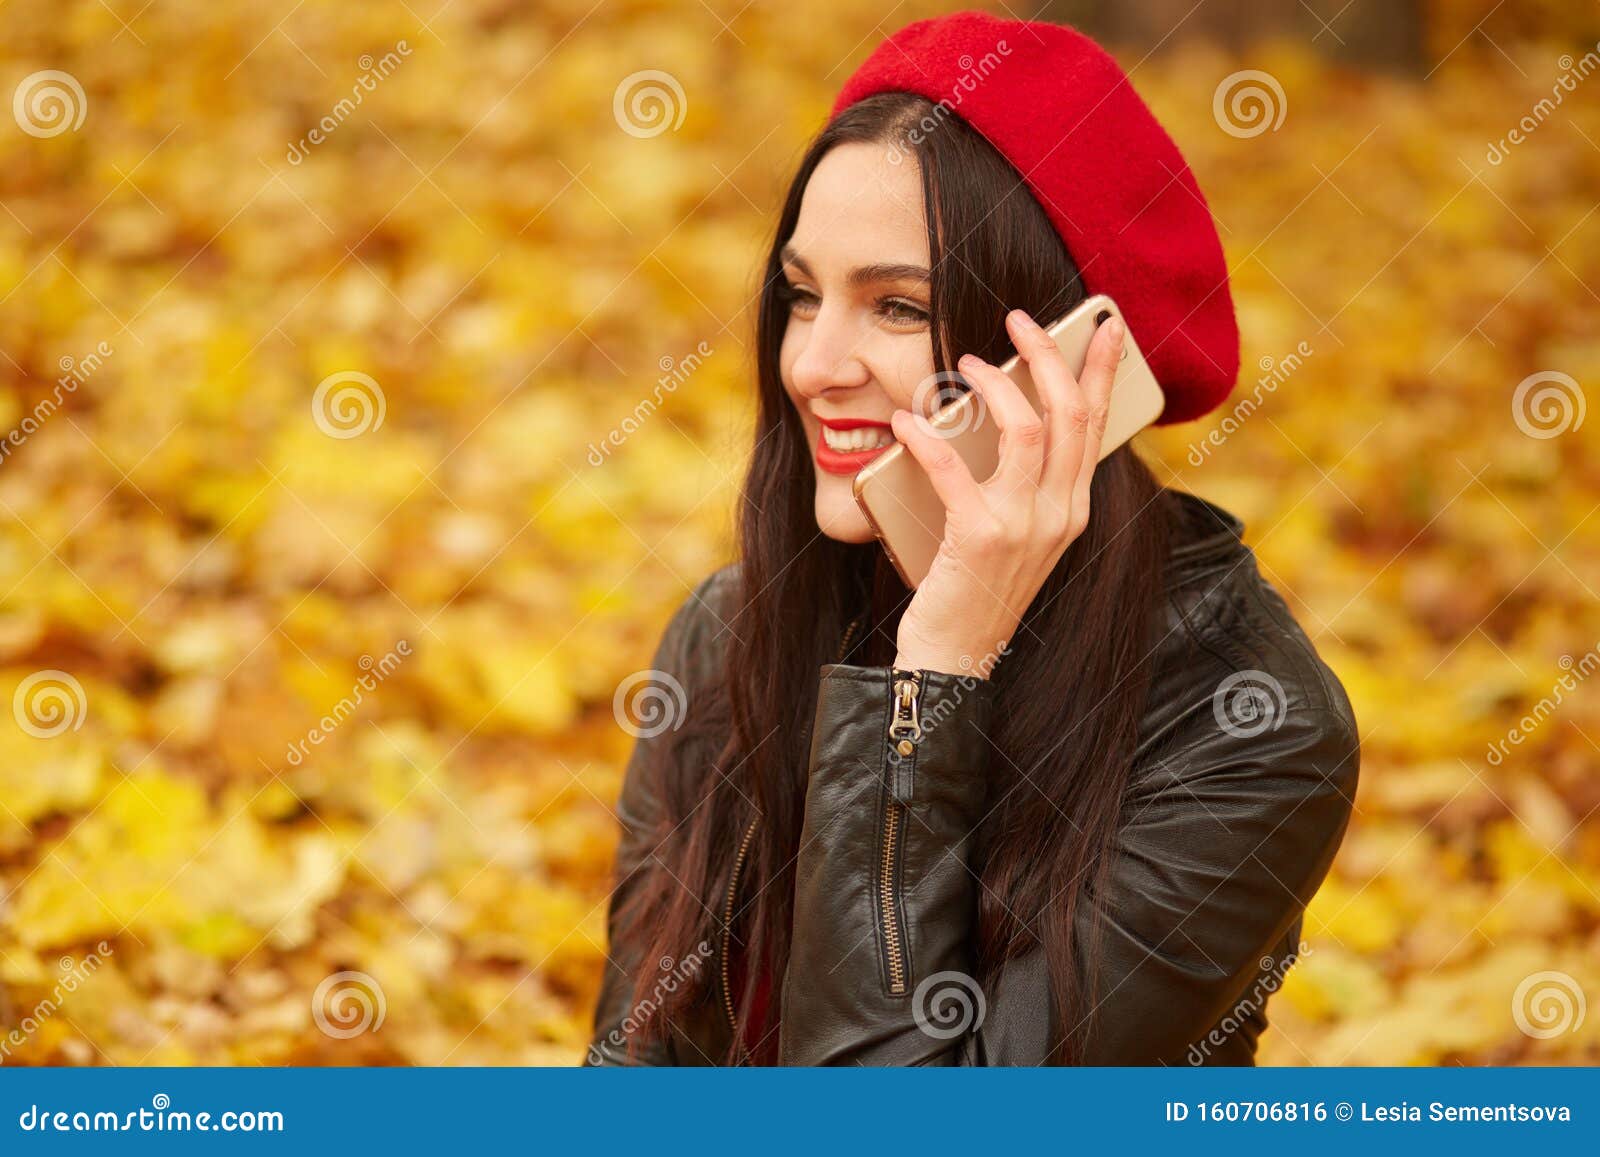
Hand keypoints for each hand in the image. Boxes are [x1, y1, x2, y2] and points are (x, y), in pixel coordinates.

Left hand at [887, 307, 1123, 677]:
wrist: (954, 659)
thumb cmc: (975, 590)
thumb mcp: (1015, 534)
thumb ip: (1022, 485)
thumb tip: (1004, 419)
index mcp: (1072, 510)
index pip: (1096, 425)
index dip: (1102, 370)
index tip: (1105, 325)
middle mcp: (1059, 514)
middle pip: (1069, 413)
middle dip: (1047, 354)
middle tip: (1020, 319)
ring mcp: (1024, 526)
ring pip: (1026, 427)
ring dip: (993, 383)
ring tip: (963, 363)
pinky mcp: (980, 537)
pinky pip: (954, 467)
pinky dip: (926, 436)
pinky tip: (905, 422)